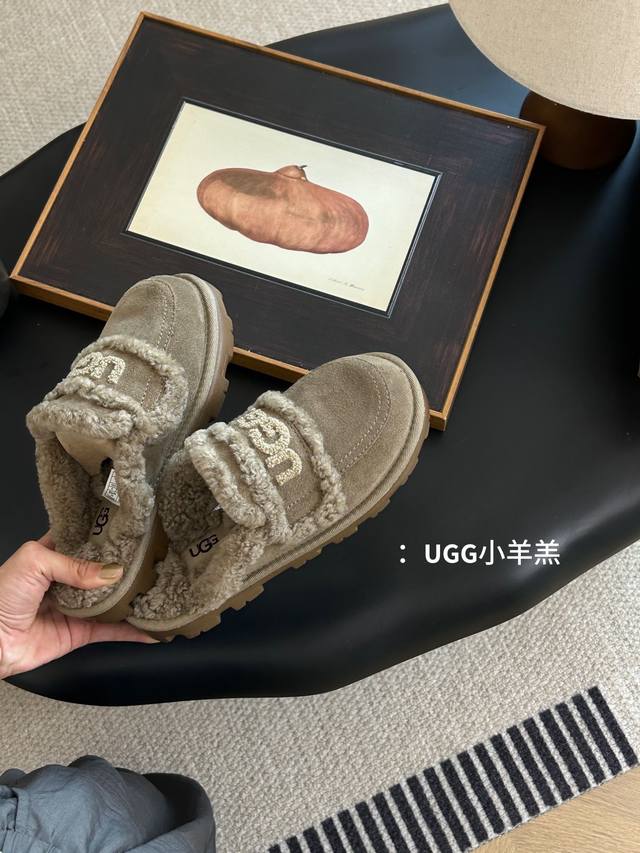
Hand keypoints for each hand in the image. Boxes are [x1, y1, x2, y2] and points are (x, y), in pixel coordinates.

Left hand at [0, 534, 155, 678]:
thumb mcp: (34, 562)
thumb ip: (74, 565)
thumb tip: (111, 572)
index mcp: (55, 553)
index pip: (88, 539)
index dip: (109, 534)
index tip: (136, 528)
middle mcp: (69, 578)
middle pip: (106, 570)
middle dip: (129, 567)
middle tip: (157, 560)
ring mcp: (77, 606)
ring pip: (114, 600)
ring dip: (135, 598)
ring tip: (162, 591)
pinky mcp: (80, 632)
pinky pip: (112, 630)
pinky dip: (133, 631)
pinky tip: (151, 628)